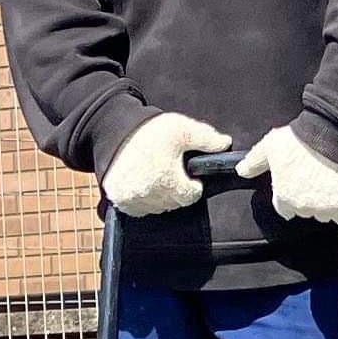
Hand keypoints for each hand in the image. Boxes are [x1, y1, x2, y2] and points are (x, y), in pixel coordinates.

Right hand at [103, 111, 230, 216]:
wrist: (112, 132)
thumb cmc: (147, 132)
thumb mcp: (181, 129)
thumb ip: (206, 138)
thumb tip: (225, 144)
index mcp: (168, 182)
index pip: (192, 195)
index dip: (192, 182)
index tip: (186, 171)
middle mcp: (150, 197)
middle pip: (175, 202)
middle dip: (176, 188)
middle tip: (168, 168)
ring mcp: (133, 202)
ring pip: (158, 207)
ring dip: (159, 195)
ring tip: (154, 173)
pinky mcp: (120, 202)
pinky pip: (139, 209)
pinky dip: (143, 199)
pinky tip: (142, 182)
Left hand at [238, 121, 337, 225]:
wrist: (334, 134)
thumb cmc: (301, 139)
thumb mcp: (270, 146)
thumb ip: (255, 161)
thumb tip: (241, 171)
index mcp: (284, 196)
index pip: (283, 208)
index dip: (287, 196)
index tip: (294, 185)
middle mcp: (303, 207)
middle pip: (303, 211)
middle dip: (305, 199)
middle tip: (311, 180)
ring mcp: (324, 208)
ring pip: (322, 214)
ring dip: (322, 204)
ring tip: (326, 184)